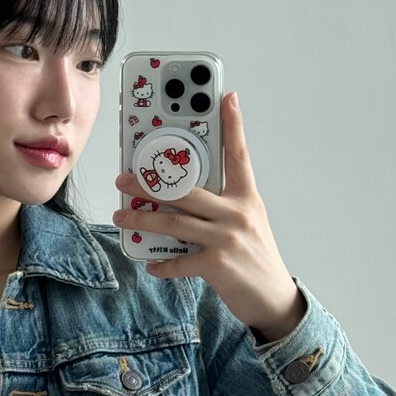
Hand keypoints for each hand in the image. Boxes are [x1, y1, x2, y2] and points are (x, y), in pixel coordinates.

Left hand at [113, 91, 306, 343]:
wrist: (273, 298)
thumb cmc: (255, 258)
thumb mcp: (248, 222)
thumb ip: (222, 206)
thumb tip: (183, 196)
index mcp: (247, 198)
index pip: (238, 155)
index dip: (233, 125)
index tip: (226, 97)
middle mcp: (238, 213)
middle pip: (187, 190)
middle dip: (151, 184)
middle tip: (124, 179)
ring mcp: (227, 239)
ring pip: (175, 222)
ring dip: (143, 220)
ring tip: (121, 216)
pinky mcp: (218, 265)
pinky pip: (180, 261)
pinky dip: (162, 264)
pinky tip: (149, 263)